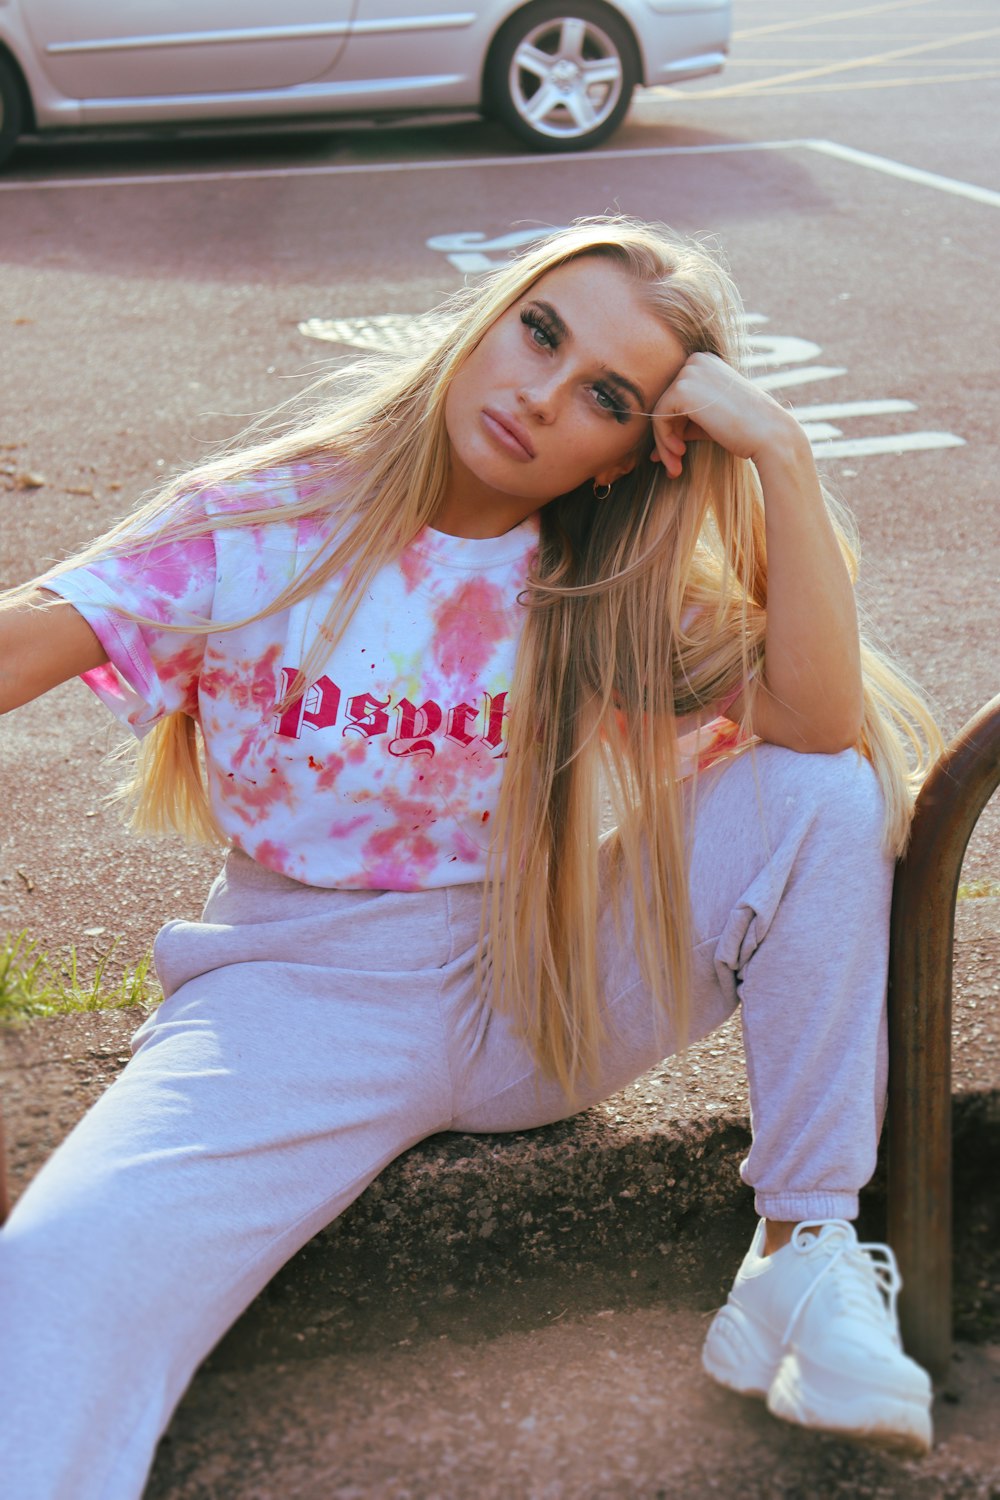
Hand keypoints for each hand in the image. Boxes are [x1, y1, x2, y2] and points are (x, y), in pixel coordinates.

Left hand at [649, 353, 799, 478]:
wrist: (769, 434)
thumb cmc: (744, 431)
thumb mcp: (708, 424)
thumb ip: (682, 428)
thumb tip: (653, 453)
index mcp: (705, 363)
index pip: (675, 397)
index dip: (673, 428)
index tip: (679, 455)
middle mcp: (696, 360)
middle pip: (665, 403)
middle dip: (666, 438)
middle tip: (674, 466)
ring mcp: (689, 371)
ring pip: (659, 412)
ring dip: (664, 444)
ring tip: (676, 467)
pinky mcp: (683, 388)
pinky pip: (659, 418)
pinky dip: (664, 441)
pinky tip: (681, 454)